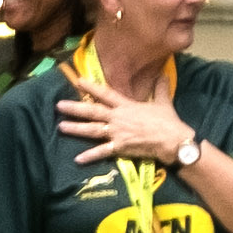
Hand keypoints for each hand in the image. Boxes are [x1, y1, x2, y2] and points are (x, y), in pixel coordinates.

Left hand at [56, 90, 194, 169]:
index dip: (92, 87)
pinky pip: (102, 152)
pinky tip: (77, 159)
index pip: (107, 94)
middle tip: (59, 105)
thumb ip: (160, 89)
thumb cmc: (168, 121)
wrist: (173, 140)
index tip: (78, 81)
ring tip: (61, 127)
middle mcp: (118, 118)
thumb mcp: (164, 103)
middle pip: (93, 112)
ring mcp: (117, 133)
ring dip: (76, 129)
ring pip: (92, 130)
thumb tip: (163, 74)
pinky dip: (90, 156)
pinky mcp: (119, 147)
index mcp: (127, 106)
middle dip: (75, 108)